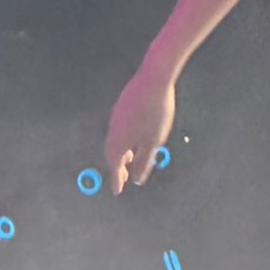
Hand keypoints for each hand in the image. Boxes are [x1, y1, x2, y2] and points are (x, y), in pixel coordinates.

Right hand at [105, 64, 176, 194]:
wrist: (154, 78)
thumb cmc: (157, 112)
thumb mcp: (154, 141)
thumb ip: (144, 161)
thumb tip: (137, 179)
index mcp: (119, 142)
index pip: (115, 166)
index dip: (117, 180)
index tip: (117, 192)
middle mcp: (113, 130)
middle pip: (112, 154)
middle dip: (118, 167)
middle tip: (123, 179)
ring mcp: (115, 117)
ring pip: (115, 141)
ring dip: (121, 153)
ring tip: (130, 161)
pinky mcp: (121, 107)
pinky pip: (119, 130)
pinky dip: (124, 140)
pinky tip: (133, 138)